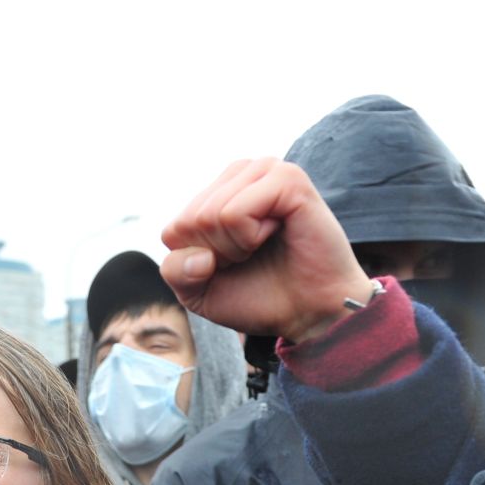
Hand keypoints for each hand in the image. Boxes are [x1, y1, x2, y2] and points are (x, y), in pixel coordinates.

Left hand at [160, 158, 371, 343]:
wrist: (311, 314)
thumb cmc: (260, 297)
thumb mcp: (200, 293)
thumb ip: (175, 271)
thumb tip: (197, 253)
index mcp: (218, 192)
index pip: (174, 230)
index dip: (199, 263)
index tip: (235, 266)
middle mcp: (241, 174)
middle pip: (191, 221)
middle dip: (217, 254)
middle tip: (253, 257)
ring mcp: (265, 171)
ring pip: (210, 215)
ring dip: (234, 247)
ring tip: (264, 246)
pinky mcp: (287, 179)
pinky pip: (234, 213)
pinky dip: (248, 238)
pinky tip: (276, 234)